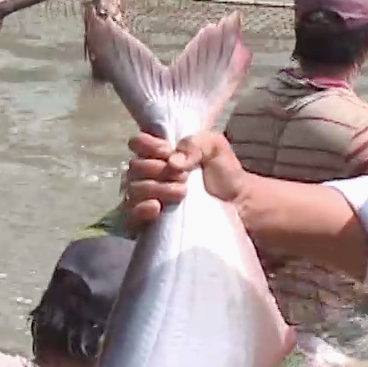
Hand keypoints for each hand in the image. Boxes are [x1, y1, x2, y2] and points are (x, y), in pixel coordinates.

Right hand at [121, 131, 248, 232]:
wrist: (237, 205)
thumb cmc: (224, 173)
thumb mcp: (214, 147)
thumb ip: (195, 143)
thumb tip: (173, 162)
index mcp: (159, 154)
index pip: (137, 143)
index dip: (148, 145)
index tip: (168, 151)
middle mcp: (148, 175)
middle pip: (135, 167)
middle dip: (158, 169)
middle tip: (184, 177)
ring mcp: (146, 199)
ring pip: (134, 190)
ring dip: (157, 188)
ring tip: (182, 193)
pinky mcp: (147, 223)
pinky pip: (130, 217)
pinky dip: (140, 210)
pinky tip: (156, 207)